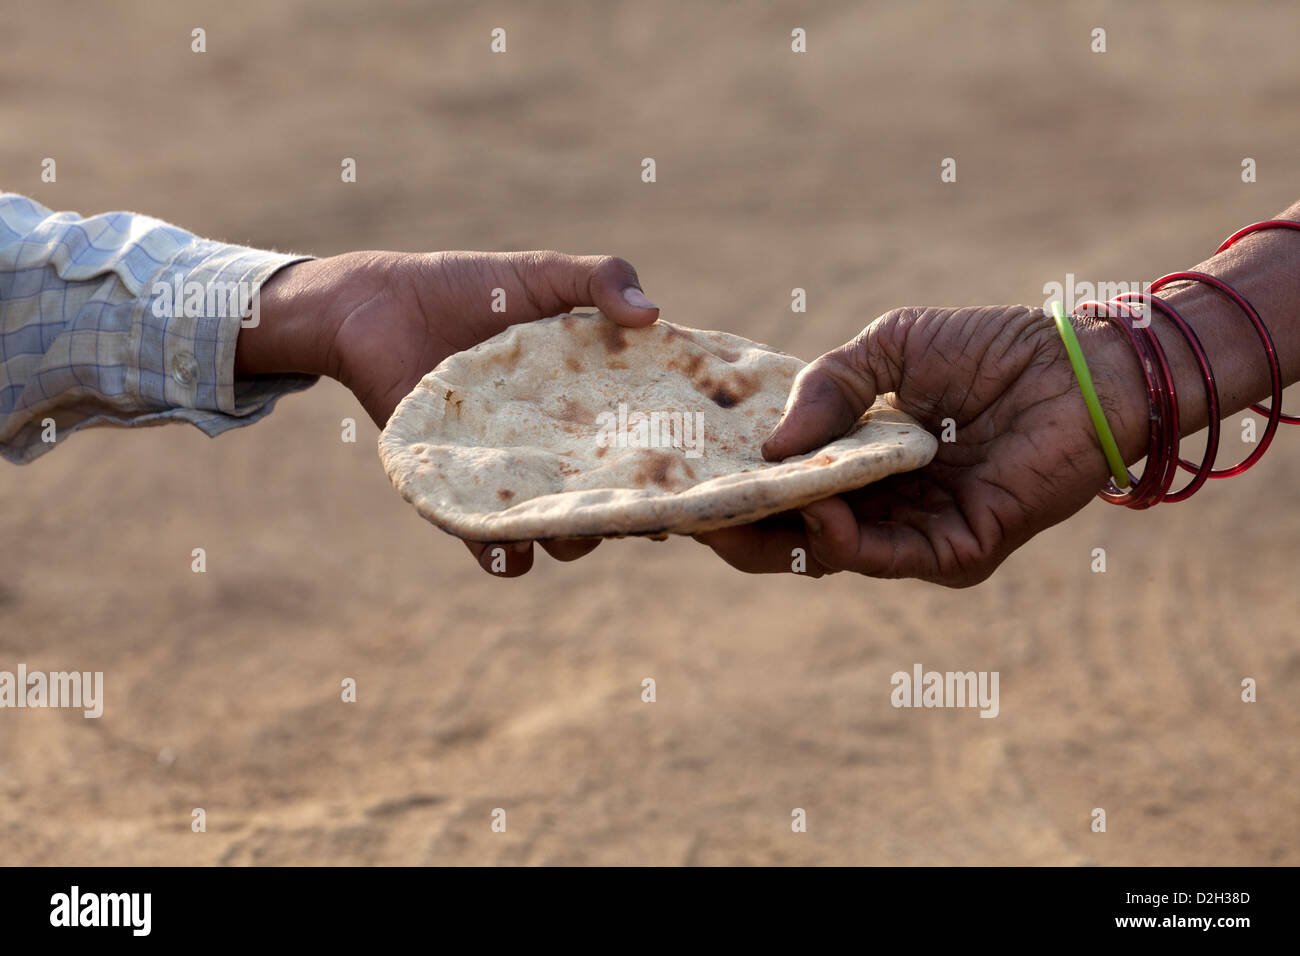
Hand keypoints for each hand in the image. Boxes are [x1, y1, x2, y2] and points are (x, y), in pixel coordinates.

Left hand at [240, 249, 659, 575]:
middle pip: (606, 497)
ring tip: (574, 529)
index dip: (667, 462)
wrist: (377, 307)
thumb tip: (654, 313)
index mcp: (589, 402)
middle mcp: (557, 446)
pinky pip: (486, 539)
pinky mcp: (460, 488)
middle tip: (635, 507)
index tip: (693, 472)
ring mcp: (511, 470)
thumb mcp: (542, 273)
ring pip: (556, 529)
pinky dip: (502, 554)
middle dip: (625, 512)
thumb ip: (599, 280)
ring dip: (571, 538)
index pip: (640, 443)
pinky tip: (510, 549)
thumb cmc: (468, 287)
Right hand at [695, 305, 1147, 586]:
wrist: (1081, 364)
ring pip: (826, 555)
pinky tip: (818, 507)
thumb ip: (825, 389)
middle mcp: (880, 504)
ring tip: (741, 503)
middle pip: (789, 536)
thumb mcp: (887, 348)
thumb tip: (766, 448)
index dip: (732, 484)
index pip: (781, 486)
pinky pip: (886, 559)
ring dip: (779, 532)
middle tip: (688, 508)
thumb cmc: (990, 348)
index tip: (679, 474)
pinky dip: (842, 541)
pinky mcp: (958, 552)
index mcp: (858, 459)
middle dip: (736, 525)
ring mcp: (916, 534)